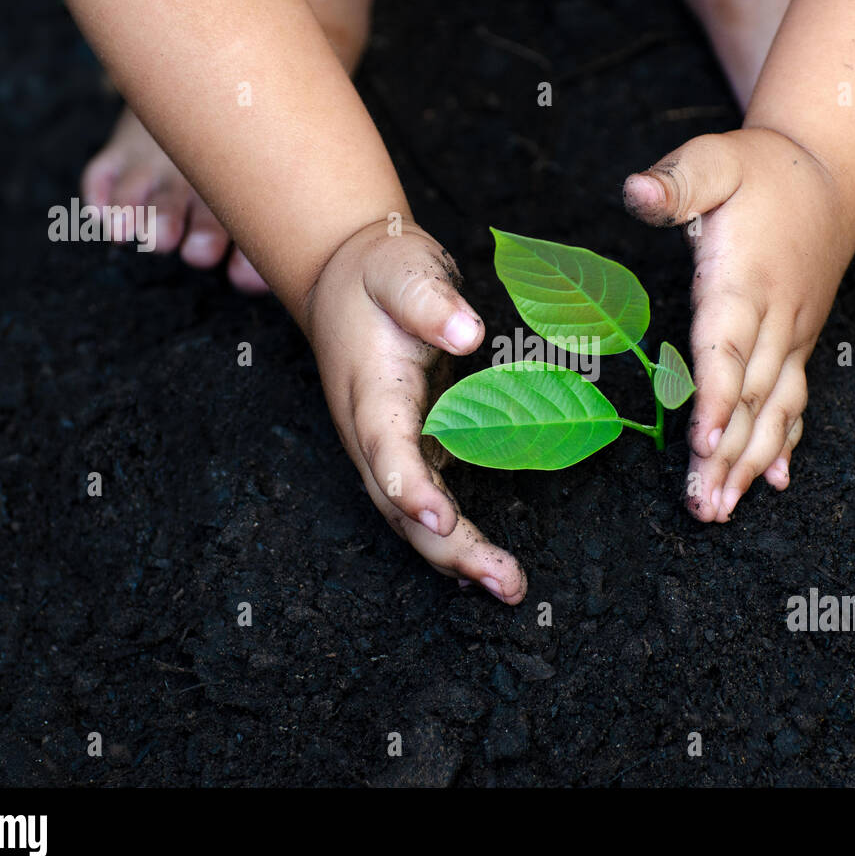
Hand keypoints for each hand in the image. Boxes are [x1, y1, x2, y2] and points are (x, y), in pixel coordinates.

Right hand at [307, 217, 526, 603]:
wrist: (345, 281)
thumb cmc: (379, 273)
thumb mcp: (401, 268)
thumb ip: (429, 299)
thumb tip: (468, 333)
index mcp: (371, 391)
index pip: (386, 446)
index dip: (409, 485)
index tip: (439, 516)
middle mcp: (372, 434)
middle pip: (400, 505)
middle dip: (450, 548)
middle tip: (505, 581)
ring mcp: (387, 451)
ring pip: (413, 520)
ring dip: (458, 558)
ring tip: (509, 588)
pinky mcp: (409, 453)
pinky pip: (426, 510)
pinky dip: (454, 544)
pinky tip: (487, 572)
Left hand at [624, 127, 850, 521]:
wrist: (831, 173)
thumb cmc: (763, 169)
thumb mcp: (715, 157)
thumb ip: (677, 181)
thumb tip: (636, 191)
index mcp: (746, 280)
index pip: (728, 347)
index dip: (716, 397)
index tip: (704, 442)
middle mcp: (776, 318)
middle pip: (749, 397)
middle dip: (727, 456)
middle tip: (702, 507)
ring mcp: (793, 336)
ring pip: (773, 410)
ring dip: (749, 465)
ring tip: (722, 509)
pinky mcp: (799, 344)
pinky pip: (794, 400)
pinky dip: (784, 444)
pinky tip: (773, 483)